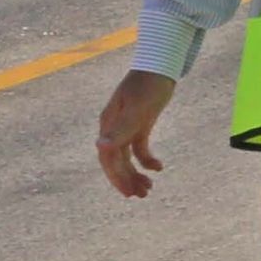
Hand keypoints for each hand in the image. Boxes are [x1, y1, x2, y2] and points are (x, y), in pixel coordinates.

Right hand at [96, 70, 175, 197]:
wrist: (161, 65)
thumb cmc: (148, 85)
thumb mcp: (137, 109)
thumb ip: (120, 129)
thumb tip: (99, 146)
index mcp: (109, 123)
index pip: (108, 157)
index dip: (116, 178)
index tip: (128, 194)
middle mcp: (115, 126)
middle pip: (116, 160)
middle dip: (127, 179)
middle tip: (143, 196)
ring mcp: (127, 125)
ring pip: (127, 157)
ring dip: (136, 173)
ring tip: (149, 188)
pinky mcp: (141, 123)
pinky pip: (139, 148)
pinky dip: (147, 159)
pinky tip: (159, 167)